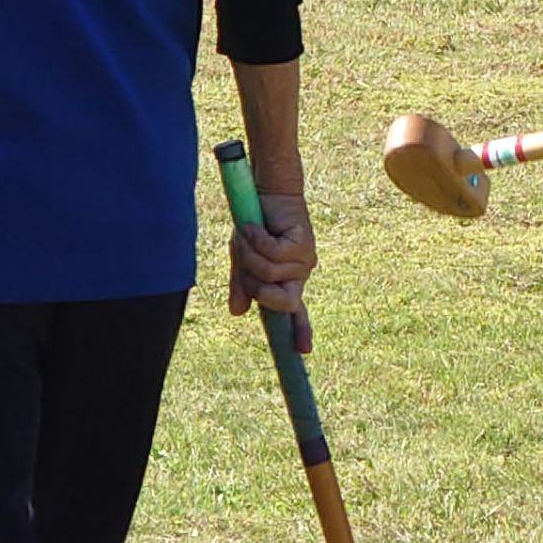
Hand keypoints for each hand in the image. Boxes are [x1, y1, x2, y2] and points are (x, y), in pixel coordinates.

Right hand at [231, 182, 315, 319]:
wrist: (266, 191)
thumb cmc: (256, 224)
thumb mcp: (242, 258)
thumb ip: (242, 284)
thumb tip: (238, 313)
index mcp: (287, 280)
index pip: (295, 310)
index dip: (300, 330)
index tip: (303, 351)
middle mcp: (299, 273)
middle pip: (282, 300)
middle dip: (256, 285)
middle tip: (245, 259)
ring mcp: (304, 259)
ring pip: (271, 273)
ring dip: (250, 253)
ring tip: (248, 233)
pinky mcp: (303, 243)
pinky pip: (273, 253)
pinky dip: (257, 240)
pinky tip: (254, 226)